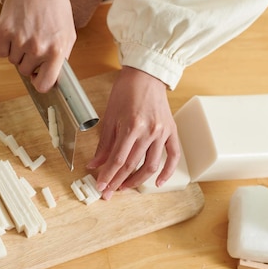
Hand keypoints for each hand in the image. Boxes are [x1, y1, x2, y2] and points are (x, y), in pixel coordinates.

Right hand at [0, 0, 75, 92]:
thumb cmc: (54, 6)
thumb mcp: (68, 34)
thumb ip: (62, 58)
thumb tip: (54, 78)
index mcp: (56, 50)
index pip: (45, 84)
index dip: (40, 83)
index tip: (39, 79)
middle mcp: (37, 48)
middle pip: (26, 71)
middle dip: (30, 61)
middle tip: (34, 44)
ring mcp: (19, 40)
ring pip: (13, 61)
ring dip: (18, 52)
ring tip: (26, 34)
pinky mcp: (3, 31)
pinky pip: (1, 52)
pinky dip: (6, 45)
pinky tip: (15, 32)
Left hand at [87, 67, 180, 199]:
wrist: (147, 75)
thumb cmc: (126, 92)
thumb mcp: (109, 116)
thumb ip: (104, 144)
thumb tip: (94, 164)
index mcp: (131, 126)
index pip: (118, 159)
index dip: (108, 175)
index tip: (100, 186)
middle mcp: (148, 131)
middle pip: (132, 165)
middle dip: (118, 181)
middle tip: (109, 192)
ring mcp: (162, 133)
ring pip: (151, 165)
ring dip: (137, 180)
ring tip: (125, 187)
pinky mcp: (171, 132)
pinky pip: (173, 156)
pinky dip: (167, 172)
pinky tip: (158, 182)